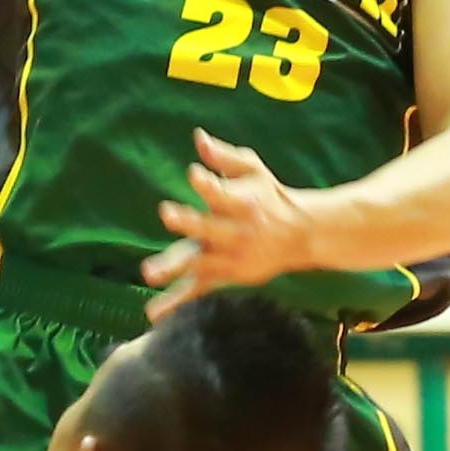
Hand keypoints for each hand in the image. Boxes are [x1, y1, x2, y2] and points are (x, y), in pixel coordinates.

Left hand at [140, 131, 317, 314]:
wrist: (300, 234)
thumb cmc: (270, 194)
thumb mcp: (252, 169)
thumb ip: (224, 156)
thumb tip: (198, 137)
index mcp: (241, 202)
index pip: (221, 191)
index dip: (207, 183)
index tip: (193, 173)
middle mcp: (235, 231)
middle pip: (208, 228)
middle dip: (188, 222)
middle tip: (167, 213)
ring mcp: (230, 256)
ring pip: (200, 263)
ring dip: (174, 268)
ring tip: (148, 274)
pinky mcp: (226, 275)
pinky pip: (200, 289)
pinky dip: (178, 300)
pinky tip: (154, 313)